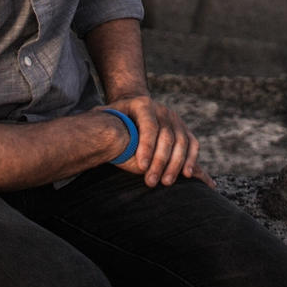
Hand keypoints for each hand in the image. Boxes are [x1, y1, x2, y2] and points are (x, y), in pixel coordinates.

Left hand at [100, 95, 214, 188]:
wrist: (135, 109)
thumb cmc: (118, 118)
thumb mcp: (108, 115)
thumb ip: (101, 122)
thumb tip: (93, 132)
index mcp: (143, 104)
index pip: (148, 125)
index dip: (146, 145)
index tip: (140, 166)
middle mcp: (163, 110)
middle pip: (167, 136)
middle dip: (159, 161)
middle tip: (150, 181)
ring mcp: (176, 119)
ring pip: (181, 141)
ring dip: (175, 164)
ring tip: (165, 182)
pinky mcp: (184, 130)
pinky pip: (193, 144)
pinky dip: (192, 159)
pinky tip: (187, 174)